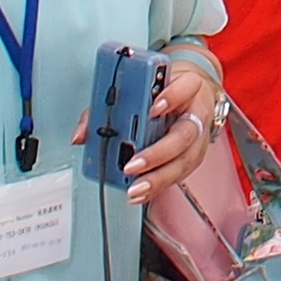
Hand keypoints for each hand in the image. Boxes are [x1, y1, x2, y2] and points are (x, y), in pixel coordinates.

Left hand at [121, 52, 222, 207]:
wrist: (191, 95)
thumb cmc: (165, 90)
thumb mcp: (139, 87)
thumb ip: (106, 107)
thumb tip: (81, 134)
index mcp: (186, 86)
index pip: (186, 87)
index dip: (171, 97)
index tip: (153, 108)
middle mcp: (196, 113)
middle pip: (184, 134)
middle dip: (157, 152)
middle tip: (131, 164)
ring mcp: (198, 138)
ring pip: (184, 161)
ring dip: (158, 177)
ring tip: (135, 188)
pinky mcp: (193, 157)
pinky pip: (179, 175)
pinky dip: (158, 186)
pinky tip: (141, 193)